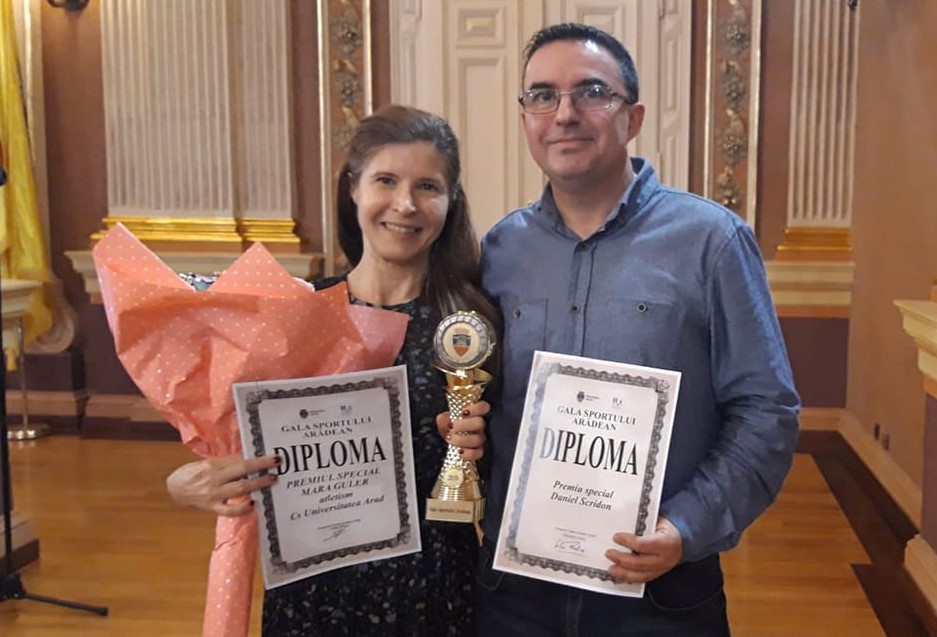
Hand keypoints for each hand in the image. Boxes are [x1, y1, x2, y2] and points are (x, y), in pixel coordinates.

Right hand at [165, 454, 279, 515]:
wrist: (175, 488)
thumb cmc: (194, 472)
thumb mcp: (208, 463)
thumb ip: (227, 462)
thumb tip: (249, 459)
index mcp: (213, 464)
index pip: (239, 459)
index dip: (257, 457)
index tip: (272, 456)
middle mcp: (215, 478)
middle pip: (242, 470)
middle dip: (261, 466)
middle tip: (277, 464)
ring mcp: (214, 494)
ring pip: (239, 488)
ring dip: (258, 484)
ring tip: (271, 480)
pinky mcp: (212, 507)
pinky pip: (229, 510)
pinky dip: (242, 508)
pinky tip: (253, 503)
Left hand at [435, 400, 489, 461]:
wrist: (449, 441)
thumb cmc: (449, 428)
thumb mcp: (444, 422)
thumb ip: (443, 419)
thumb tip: (443, 419)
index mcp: (474, 414)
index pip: (483, 407)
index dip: (476, 408)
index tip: (463, 412)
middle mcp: (479, 426)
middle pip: (480, 423)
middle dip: (464, 425)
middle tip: (452, 427)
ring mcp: (481, 439)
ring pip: (478, 439)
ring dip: (462, 440)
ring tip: (450, 439)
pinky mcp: (479, 451)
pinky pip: (479, 453)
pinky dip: (469, 453)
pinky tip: (460, 452)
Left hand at [605, 516, 682, 583]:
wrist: (681, 540)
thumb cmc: (666, 528)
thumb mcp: (657, 521)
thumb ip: (642, 524)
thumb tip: (621, 523)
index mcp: (666, 543)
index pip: (643, 545)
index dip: (628, 542)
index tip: (616, 537)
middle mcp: (665, 559)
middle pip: (640, 563)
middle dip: (622, 560)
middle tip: (608, 553)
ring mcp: (662, 570)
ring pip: (640, 575)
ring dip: (623, 573)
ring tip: (611, 569)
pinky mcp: (658, 575)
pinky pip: (642, 579)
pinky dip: (629, 578)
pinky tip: (620, 576)